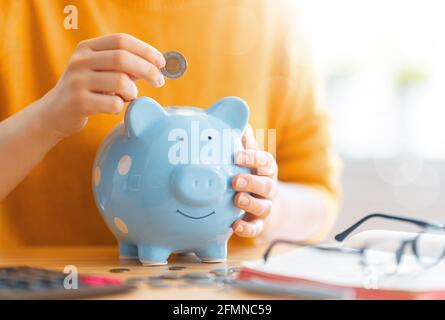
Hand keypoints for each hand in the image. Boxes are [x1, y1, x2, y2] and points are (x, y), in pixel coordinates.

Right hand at [38, 33, 165, 137]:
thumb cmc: (86, 91)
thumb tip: (155, 65)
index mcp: (87, 48)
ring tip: (128, 97)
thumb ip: (124, 67)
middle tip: (159, 81)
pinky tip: (113, 107)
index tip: (161, 62)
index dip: (145, 50)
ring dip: (132, 91)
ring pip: (121, 81)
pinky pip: (114, 103)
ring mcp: (78, 81)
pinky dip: (120, 106)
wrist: (54, 113)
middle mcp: (80, 60)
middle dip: (148, 69)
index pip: (121, 40)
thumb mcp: (100, 72)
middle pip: (123, 58)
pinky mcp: (79, 102)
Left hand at [232, 125, 277, 236]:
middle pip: (266, 185)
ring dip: (251, 204)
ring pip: (263, 207)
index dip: (253, 158)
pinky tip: (235, 227)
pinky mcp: (260, 225)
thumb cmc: (253, 174)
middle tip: (236, 181)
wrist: (267, 204)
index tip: (237, 155)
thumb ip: (245, 142)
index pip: (264, 161)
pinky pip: (256, 229)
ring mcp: (265, 207)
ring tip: (237, 200)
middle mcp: (269, 188)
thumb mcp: (251, 158)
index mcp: (266, 169)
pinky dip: (247, 230)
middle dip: (252, 182)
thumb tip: (238, 120)